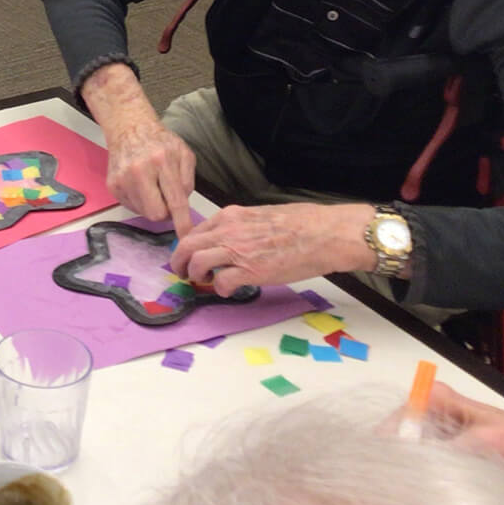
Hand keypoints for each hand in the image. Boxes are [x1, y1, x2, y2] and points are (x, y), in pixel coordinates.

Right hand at [105, 115, 195, 238]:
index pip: (175, 200)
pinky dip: (140, 201)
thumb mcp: (184, 153)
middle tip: (167, 199)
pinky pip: (132, 207)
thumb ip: (188, 180)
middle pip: (156, 214)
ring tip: (152, 186)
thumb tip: (182, 206)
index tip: (185, 236)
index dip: (182, 222)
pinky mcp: (112, 185)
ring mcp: (123, 179)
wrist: (129, 128)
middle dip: (165, 212)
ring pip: (143, 212)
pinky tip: (140, 185)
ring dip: (152, 205)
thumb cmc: (159, 141)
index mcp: (162, 161)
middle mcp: (139, 171)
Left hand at [170, 201, 374, 295]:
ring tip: (204, 283)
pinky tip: (230, 290)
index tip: (188, 256)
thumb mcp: (261, 214)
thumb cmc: (302, 223)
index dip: (187, 246)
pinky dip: (221, 290)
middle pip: (187, 246)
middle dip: (179, 262)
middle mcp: (229, 230)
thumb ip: (241, 225)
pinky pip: (221, 284)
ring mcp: (238, 250)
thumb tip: (230, 239)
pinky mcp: (250, 271)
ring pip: (197, 264)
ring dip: (195, 277)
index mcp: (231, 215)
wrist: (324, 233)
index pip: (195, 230)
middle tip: (182, 274)